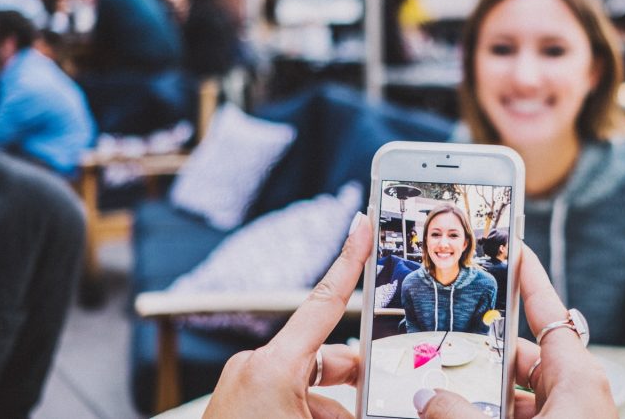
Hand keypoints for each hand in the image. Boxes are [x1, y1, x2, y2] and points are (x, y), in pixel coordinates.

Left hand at [203, 212, 371, 418]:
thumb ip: (353, 409)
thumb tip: (378, 403)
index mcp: (273, 367)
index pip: (325, 301)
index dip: (350, 260)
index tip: (363, 225)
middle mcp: (256, 368)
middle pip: (327, 357)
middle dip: (357, 380)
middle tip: (384, 395)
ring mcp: (245, 385)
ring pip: (311, 385)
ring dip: (335, 407)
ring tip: (349, 416)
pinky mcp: (240, 403)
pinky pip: (289, 398)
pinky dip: (312, 413)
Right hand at [415, 245, 616, 418]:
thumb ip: (459, 413)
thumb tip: (426, 399)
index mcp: (577, 378)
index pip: (549, 312)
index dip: (530, 278)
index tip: (516, 247)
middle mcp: (575, 393)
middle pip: (521, 357)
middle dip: (481, 356)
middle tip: (443, 351)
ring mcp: (568, 415)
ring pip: (518, 393)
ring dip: (482, 394)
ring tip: (443, 394)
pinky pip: (523, 415)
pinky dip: (493, 412)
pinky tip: (459, 417)